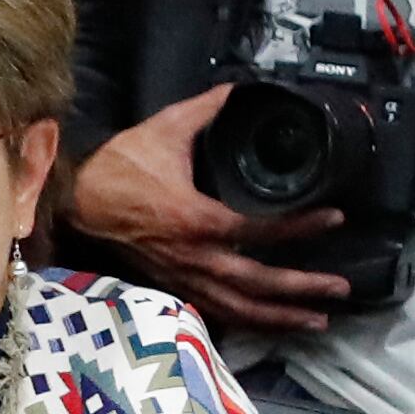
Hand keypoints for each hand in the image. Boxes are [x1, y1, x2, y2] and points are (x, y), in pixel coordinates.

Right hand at [66, 85, 352, 331]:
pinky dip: (249, 322)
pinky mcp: (173, 287)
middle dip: (302, 288)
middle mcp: (195, 258)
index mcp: (196, 220)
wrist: (73, 202)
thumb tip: (236, 88)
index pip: (260, 229)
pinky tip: (274, 325)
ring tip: (318, 319)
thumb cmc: (116, 168)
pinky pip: (217, 312)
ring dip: (281, 317)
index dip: (301, 226)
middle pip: (258, 283)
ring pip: (240, 308)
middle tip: (341, 289)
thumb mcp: (162, 131)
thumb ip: (204, 110)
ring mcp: (183, 278)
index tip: (335, 218)